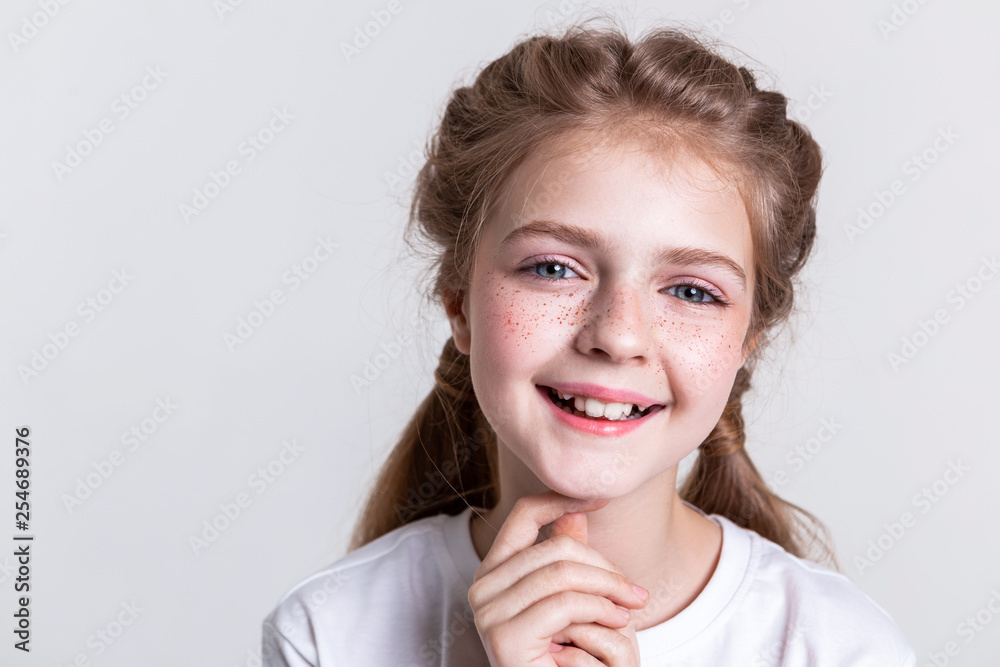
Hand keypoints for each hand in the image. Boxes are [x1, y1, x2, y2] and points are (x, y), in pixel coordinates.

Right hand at [468, 491, 647, 665]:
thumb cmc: (566, 657)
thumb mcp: (573, 600)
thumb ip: (568, 558)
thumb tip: (577, 511)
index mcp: (494, 571)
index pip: (523, 515)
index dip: (561, 499)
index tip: (602, 496)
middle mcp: (482, 588)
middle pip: (555, 547)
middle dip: (604, 566)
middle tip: (635, 592)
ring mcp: (488, 612)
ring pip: (562, 574)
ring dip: (609, 590)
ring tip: (632, 607)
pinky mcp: (504, 636)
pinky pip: (564, 605)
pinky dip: (600, 610)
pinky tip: (618, 622)